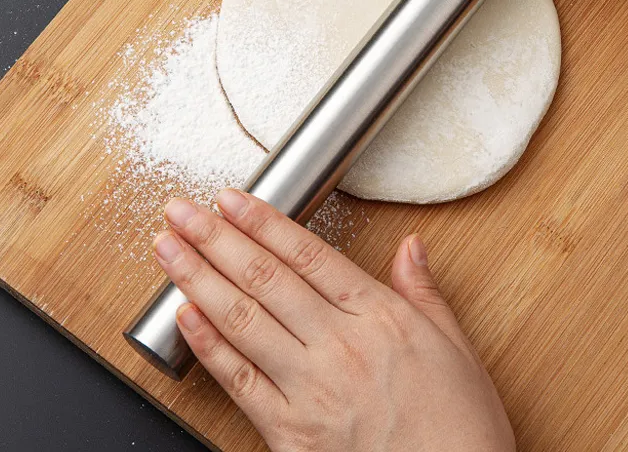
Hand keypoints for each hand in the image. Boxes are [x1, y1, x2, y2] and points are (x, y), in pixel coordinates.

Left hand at [153, 191, 514, 451]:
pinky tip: (186, 314)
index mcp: (378, 317)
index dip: (262, 222)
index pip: (306, 254)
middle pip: (264, 278)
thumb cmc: (460, 428)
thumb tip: (411, 247)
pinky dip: (209, 346)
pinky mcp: (291, 434)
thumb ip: (423, 292)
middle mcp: (338, 346)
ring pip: (242, 320)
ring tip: (168, 248)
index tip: (230, 199)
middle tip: (181, 210)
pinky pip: (240, 382)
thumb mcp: (456, 348)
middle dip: (215, 238)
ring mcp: (310, 389)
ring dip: (198, 278)